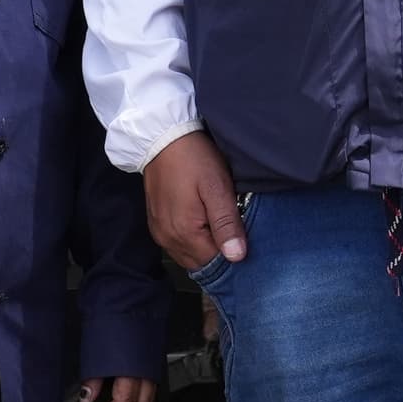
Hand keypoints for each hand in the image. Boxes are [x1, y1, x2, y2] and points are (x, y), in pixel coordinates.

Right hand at [144, 129, 246, 272]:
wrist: (162, 138)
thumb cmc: (193, 158)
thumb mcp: (217, 188)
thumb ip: (226, 224)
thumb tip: (237, 257)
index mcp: (184, 232)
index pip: (214, 263)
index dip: (233, 255)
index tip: (245, 239)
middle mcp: (167, 238)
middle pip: (201, 263)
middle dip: (220, 254)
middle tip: (236, 232)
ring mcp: (159, 232)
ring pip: (189, 256)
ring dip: (206, 248)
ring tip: (221, 226)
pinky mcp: (156, 224)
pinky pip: (177, 245)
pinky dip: (193, 241)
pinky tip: (204, 223)